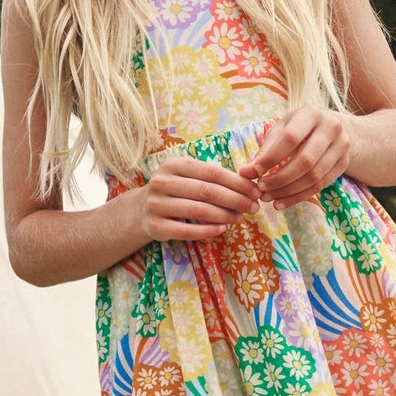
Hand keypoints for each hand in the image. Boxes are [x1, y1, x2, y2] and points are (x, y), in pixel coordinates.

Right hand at [139, 155, 259, 240]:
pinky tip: (222, 228)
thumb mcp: (186, 177)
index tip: (255, 191)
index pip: (212, 173)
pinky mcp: (156, 226)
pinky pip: (187, 231)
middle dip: (235, 200)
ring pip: (199, 211)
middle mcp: (162, 182)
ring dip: (225, 216)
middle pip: (207, 191)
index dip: (237, 183)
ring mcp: (156, 205)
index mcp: (173, 165)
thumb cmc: (174, 191)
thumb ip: (211, 177)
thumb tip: (248, 185)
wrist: (140, 211)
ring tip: (240, 218)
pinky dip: (208, 230)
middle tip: (253, 207)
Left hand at [237, 107, 350, 206]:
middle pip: (305, 161)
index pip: (290, 138)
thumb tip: (245, 173)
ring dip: (288, 191)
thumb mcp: (281, 131)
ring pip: (314, 176)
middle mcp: (331, 128)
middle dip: (280, 179)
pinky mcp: (344, 163)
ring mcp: (342, 146)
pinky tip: (281, 202)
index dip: (271, 158)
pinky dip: (298, 197)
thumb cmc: (298, 129)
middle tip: (261, 189)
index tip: (255, 172)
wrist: (332, 130)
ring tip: (268, 198)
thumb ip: (264, 151)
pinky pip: (321, 186)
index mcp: (311, 114)